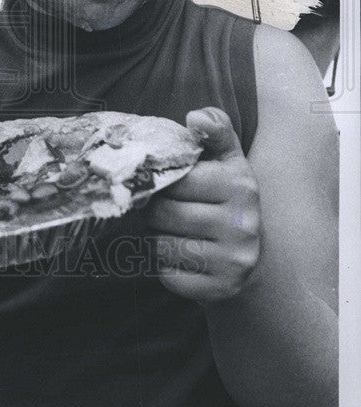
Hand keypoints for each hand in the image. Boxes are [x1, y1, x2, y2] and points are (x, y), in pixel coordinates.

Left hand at [144, 107, 260, 305]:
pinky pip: (169, 275)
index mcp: (241, 185)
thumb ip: (215, 131)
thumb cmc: (227, 201)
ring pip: (162, 245)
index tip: (164, 185)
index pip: (177, 180)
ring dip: (155, 240)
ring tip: (169, 234)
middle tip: (160, 212)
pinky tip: (179, 259)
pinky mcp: (220, 290)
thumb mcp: (229, 162)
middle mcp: (242, 224)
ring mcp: (233, 260)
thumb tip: (195, 116)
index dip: (162, 182)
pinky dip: (164, 268)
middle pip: (165, 214)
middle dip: (154, 212)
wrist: (252, 260)